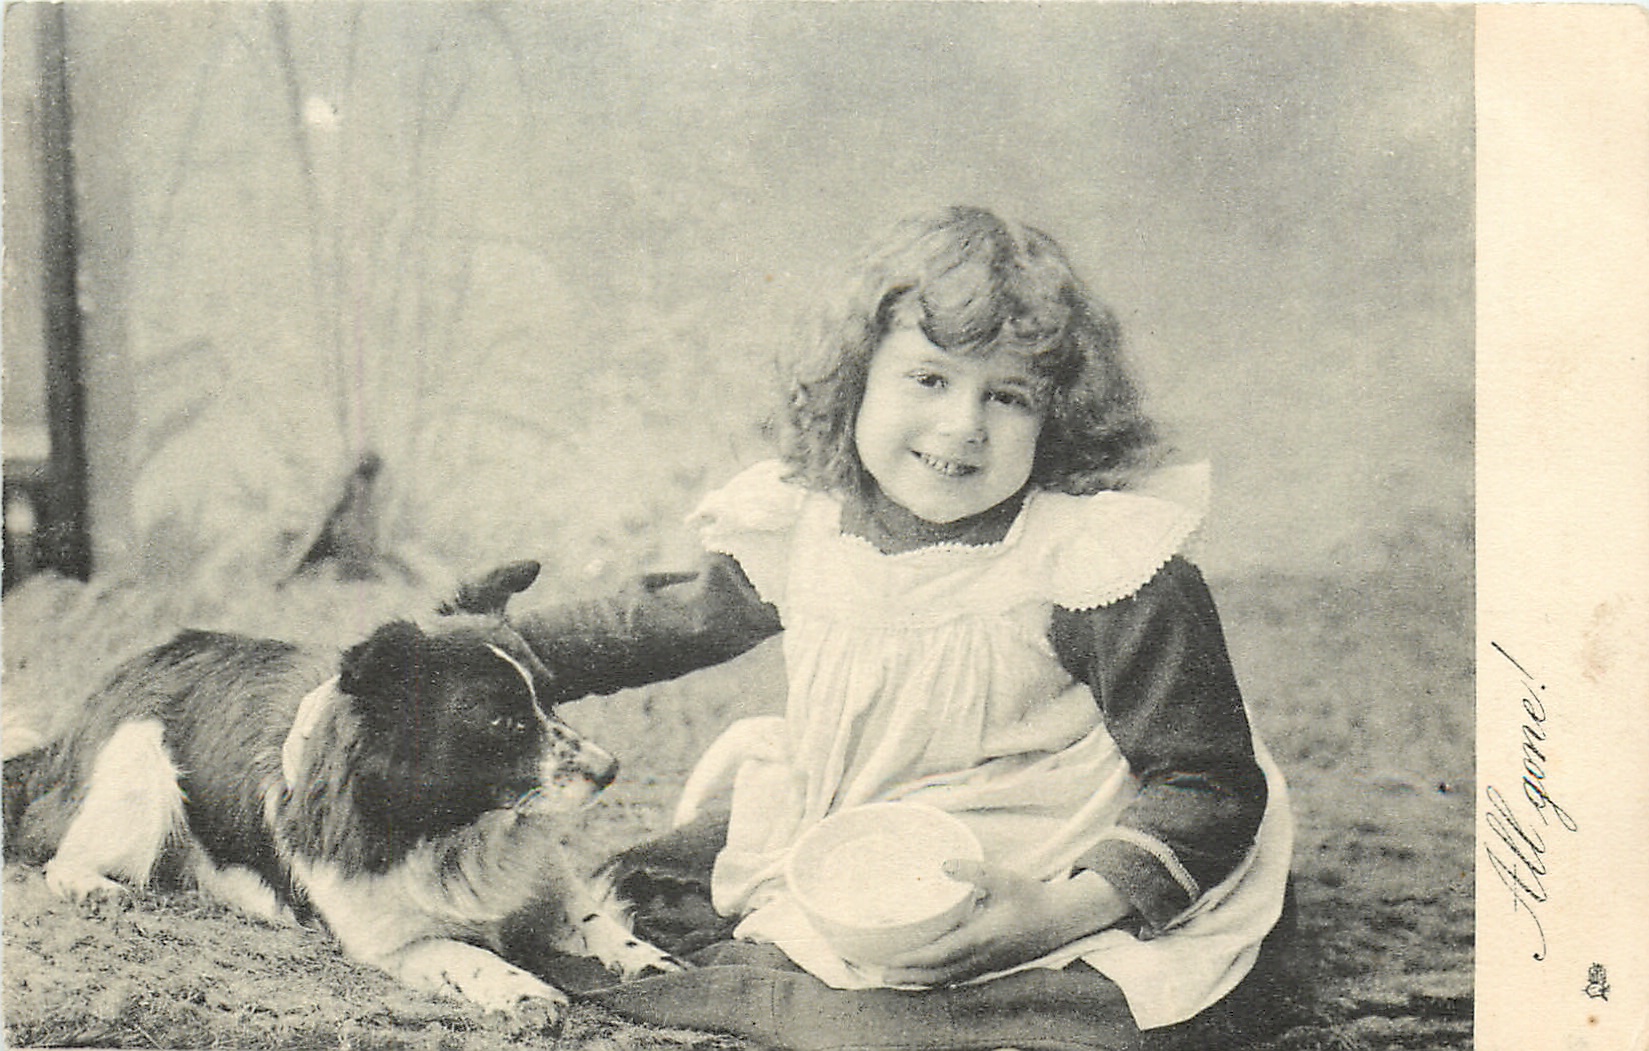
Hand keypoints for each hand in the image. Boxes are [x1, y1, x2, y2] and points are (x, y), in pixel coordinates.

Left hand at [877, 860, 1132, 987]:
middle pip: (939, 974)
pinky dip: (938, 980)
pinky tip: (925, 977)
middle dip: (910, 976)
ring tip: (896, 978)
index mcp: (982, 938)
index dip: (916, 959)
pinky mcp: (991, 966)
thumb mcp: (1004, 878)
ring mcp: (987, 965)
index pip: (942, 954)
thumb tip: (944, 864)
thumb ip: (974, 870)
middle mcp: (982, 957)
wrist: (1061, 919)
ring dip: (921, 981)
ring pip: (948, 979)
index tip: (893, 959)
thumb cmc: (1032, 897)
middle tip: (882, 974)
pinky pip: (959, 978)